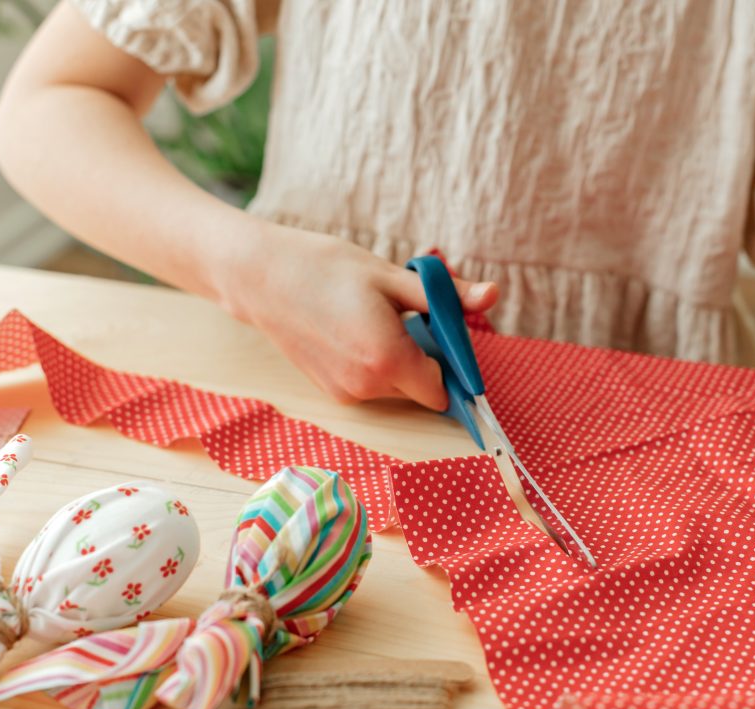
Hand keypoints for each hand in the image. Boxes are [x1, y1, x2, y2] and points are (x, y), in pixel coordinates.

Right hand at [216, 221, 497, 408]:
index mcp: (390, 360)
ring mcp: (346, 393)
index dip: (449, 363)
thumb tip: (493, 295)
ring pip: (395, 386)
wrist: (260, 277)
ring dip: (396, 360)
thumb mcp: (393, 276)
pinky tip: (350, 330)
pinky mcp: (330, 391)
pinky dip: (371, 363)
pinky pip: (370, 385)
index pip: (442, 390)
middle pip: (420, 388)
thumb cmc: (327, 269)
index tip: (441, 332)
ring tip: (371, 317)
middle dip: (423, 357)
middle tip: (403, 314)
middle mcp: (368, 387)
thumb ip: (447, 295)